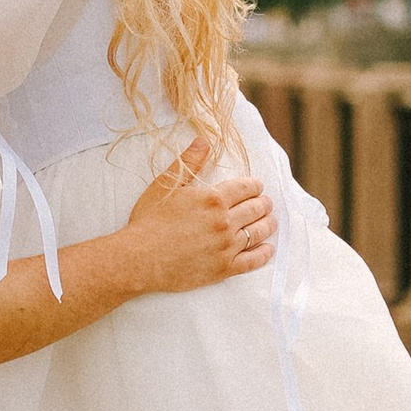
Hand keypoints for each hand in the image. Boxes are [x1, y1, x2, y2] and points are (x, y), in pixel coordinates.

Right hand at [123, 161, 276, 293]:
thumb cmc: (149, 221)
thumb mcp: (166, 185)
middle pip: (255, 209)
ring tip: (271, 221)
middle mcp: (224, 222)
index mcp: (213, 199)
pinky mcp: (223, 269)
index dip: (255, 186)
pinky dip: (264, 254)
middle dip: (264, 204)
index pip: (246, 188)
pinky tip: (268, 249)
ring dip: (268, 224)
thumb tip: (204, 141)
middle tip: (266, 203)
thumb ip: (189, 162)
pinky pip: (252, 261)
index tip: (258, 186)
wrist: (138, 258)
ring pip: (258, 233)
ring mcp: (226, 247)